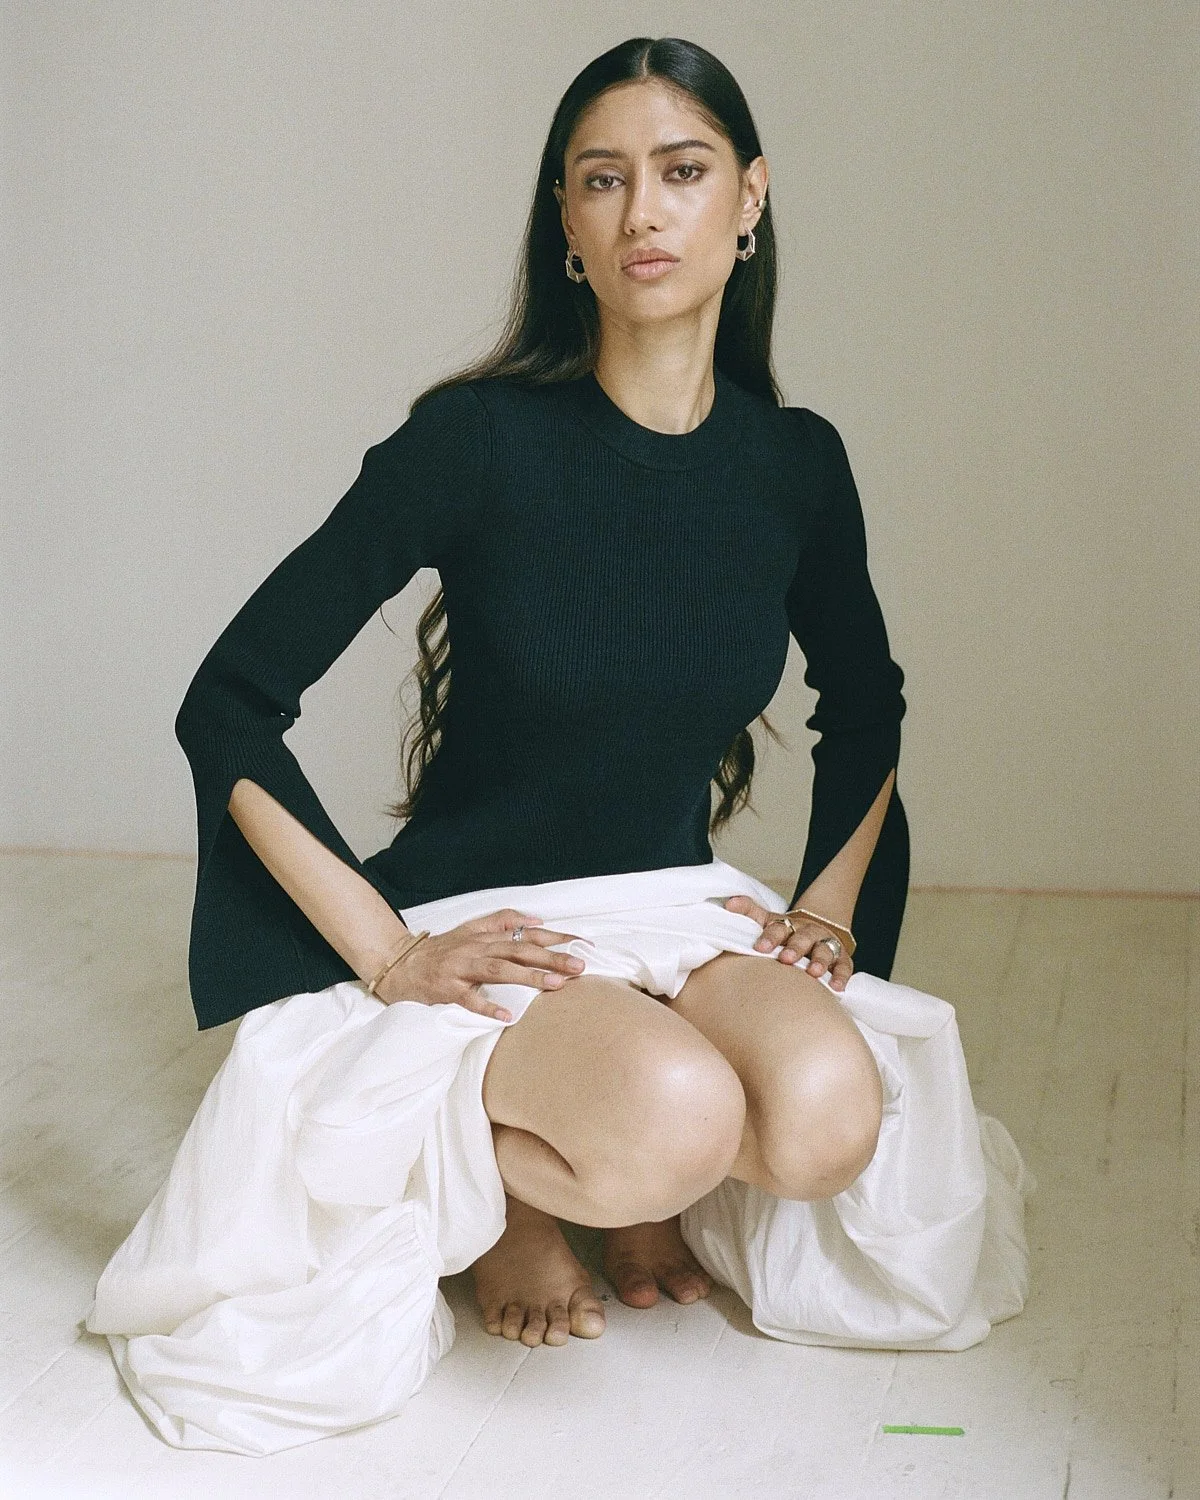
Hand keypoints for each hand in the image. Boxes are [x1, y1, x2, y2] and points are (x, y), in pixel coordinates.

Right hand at [374, 907, 592, 1020]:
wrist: (401, 963)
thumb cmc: (442, 949)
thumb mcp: (471, 928)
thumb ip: (502, 920)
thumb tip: (536, 920)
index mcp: (485, 935)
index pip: (526, 934)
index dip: (555, 938)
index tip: (583, 944)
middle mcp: (476, 948)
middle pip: (519, 950)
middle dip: (551, 957)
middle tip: (579, 965)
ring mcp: (462, 968)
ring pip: (499, 969)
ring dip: (529, 976)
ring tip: (555, 984)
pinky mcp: (447, 989)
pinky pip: (469, 998)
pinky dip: (489, 1006)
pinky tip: (508, 1015)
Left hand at [721, 895, 853, 992]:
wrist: (818, 928)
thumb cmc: (786, 931)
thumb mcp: (768, 920)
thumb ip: (749, 911)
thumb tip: (728, 904)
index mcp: (789, 924)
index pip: (778, 927)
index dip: (770, 937)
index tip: (760, 948)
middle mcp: (808, 932)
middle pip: (802, 938)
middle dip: (795, 948)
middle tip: (786, 959)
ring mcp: (826, 944)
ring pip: (825, 950)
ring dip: (820, 961)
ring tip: (814, 973)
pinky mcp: (842, 958)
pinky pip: (843, 967)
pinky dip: (841, 976)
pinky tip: (836, 988)